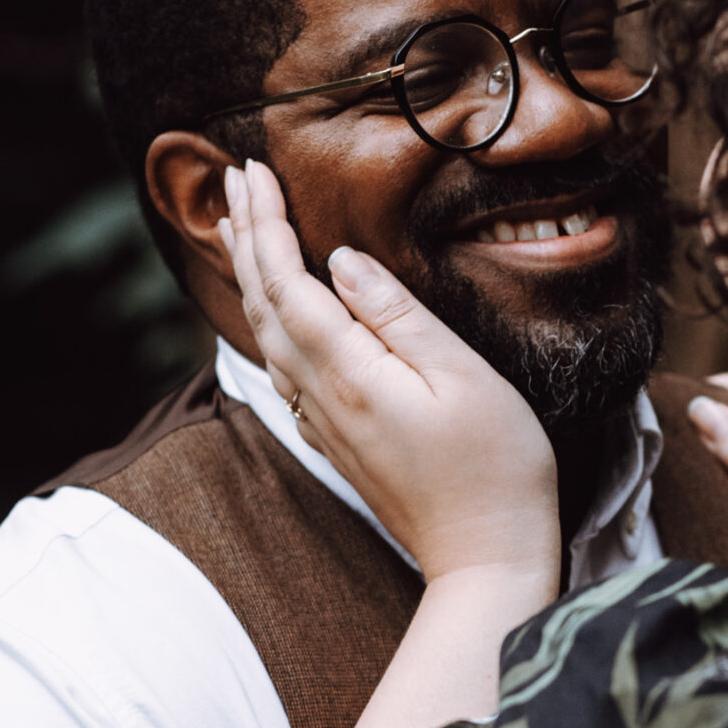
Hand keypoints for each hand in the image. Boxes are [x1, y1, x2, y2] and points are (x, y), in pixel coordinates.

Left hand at [221, 159, 558, 591]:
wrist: (487, 558)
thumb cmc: (494, 466)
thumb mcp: (461, 375)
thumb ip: (396, 314)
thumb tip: (340, 260)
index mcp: (348, 372)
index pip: (287, 281)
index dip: (266, 223)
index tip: (254, 169)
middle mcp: (322, 397)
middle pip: (263, 305)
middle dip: (246, 238)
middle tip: (234, 181)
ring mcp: (325, 423)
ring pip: (267, 337)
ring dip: (252, 277)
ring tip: (243, 231)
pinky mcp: (339, 441)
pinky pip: (285, 369)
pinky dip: (271, 323)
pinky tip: (276, 313)